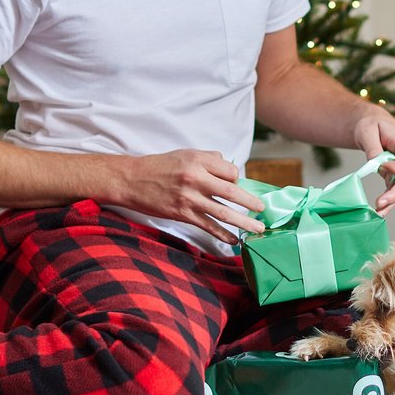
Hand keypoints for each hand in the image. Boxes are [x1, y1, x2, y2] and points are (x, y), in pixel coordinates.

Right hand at [121, 150, 265, 243]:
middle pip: (232, 192)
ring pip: (224, 212)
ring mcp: (189, 199)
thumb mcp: (185, 153)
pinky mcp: (182, 214)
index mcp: (198, 160)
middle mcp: (195, 178)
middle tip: (263, 209)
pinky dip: (223, 234)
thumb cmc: (159, 166)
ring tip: (258, 229)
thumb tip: (230, 169)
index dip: (236, 179)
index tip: (236, 185)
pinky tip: (234, 240)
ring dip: (244, 222)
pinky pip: (208, 226)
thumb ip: (209, 159)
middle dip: (251, 202)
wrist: (131, 180)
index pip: (230, 171)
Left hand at [352, 110, 394, 214]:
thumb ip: (373, 148)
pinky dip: (387, 201)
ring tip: (377, 213)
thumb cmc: (371, 125)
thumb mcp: (368, 130)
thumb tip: (376, 164)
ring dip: (391, 202)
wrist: (372, 126)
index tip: (380, 167)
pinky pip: (394, 191)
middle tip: (380, 203)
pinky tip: (378, 210)